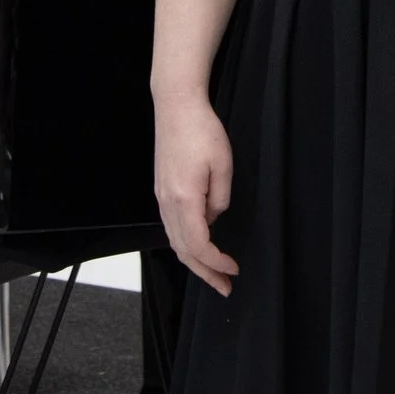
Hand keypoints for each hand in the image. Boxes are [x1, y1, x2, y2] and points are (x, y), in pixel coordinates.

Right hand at [154, 92, 239, 294]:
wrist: (176, 106)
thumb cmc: (201, 130)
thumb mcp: (223, 164)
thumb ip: (220, 199)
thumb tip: (214, 217)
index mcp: (184, 199)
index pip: (197, 245)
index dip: (215, 263)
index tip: (233, 269)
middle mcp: (167, 203)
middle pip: (183, 250)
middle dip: (204, 273)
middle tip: (224, 287)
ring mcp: (161, 197)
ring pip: (174, 241)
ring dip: (194, 261)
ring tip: (213, 273)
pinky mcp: (162, 190)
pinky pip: (172, 227)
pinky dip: (186, 243)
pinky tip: (200, 245)